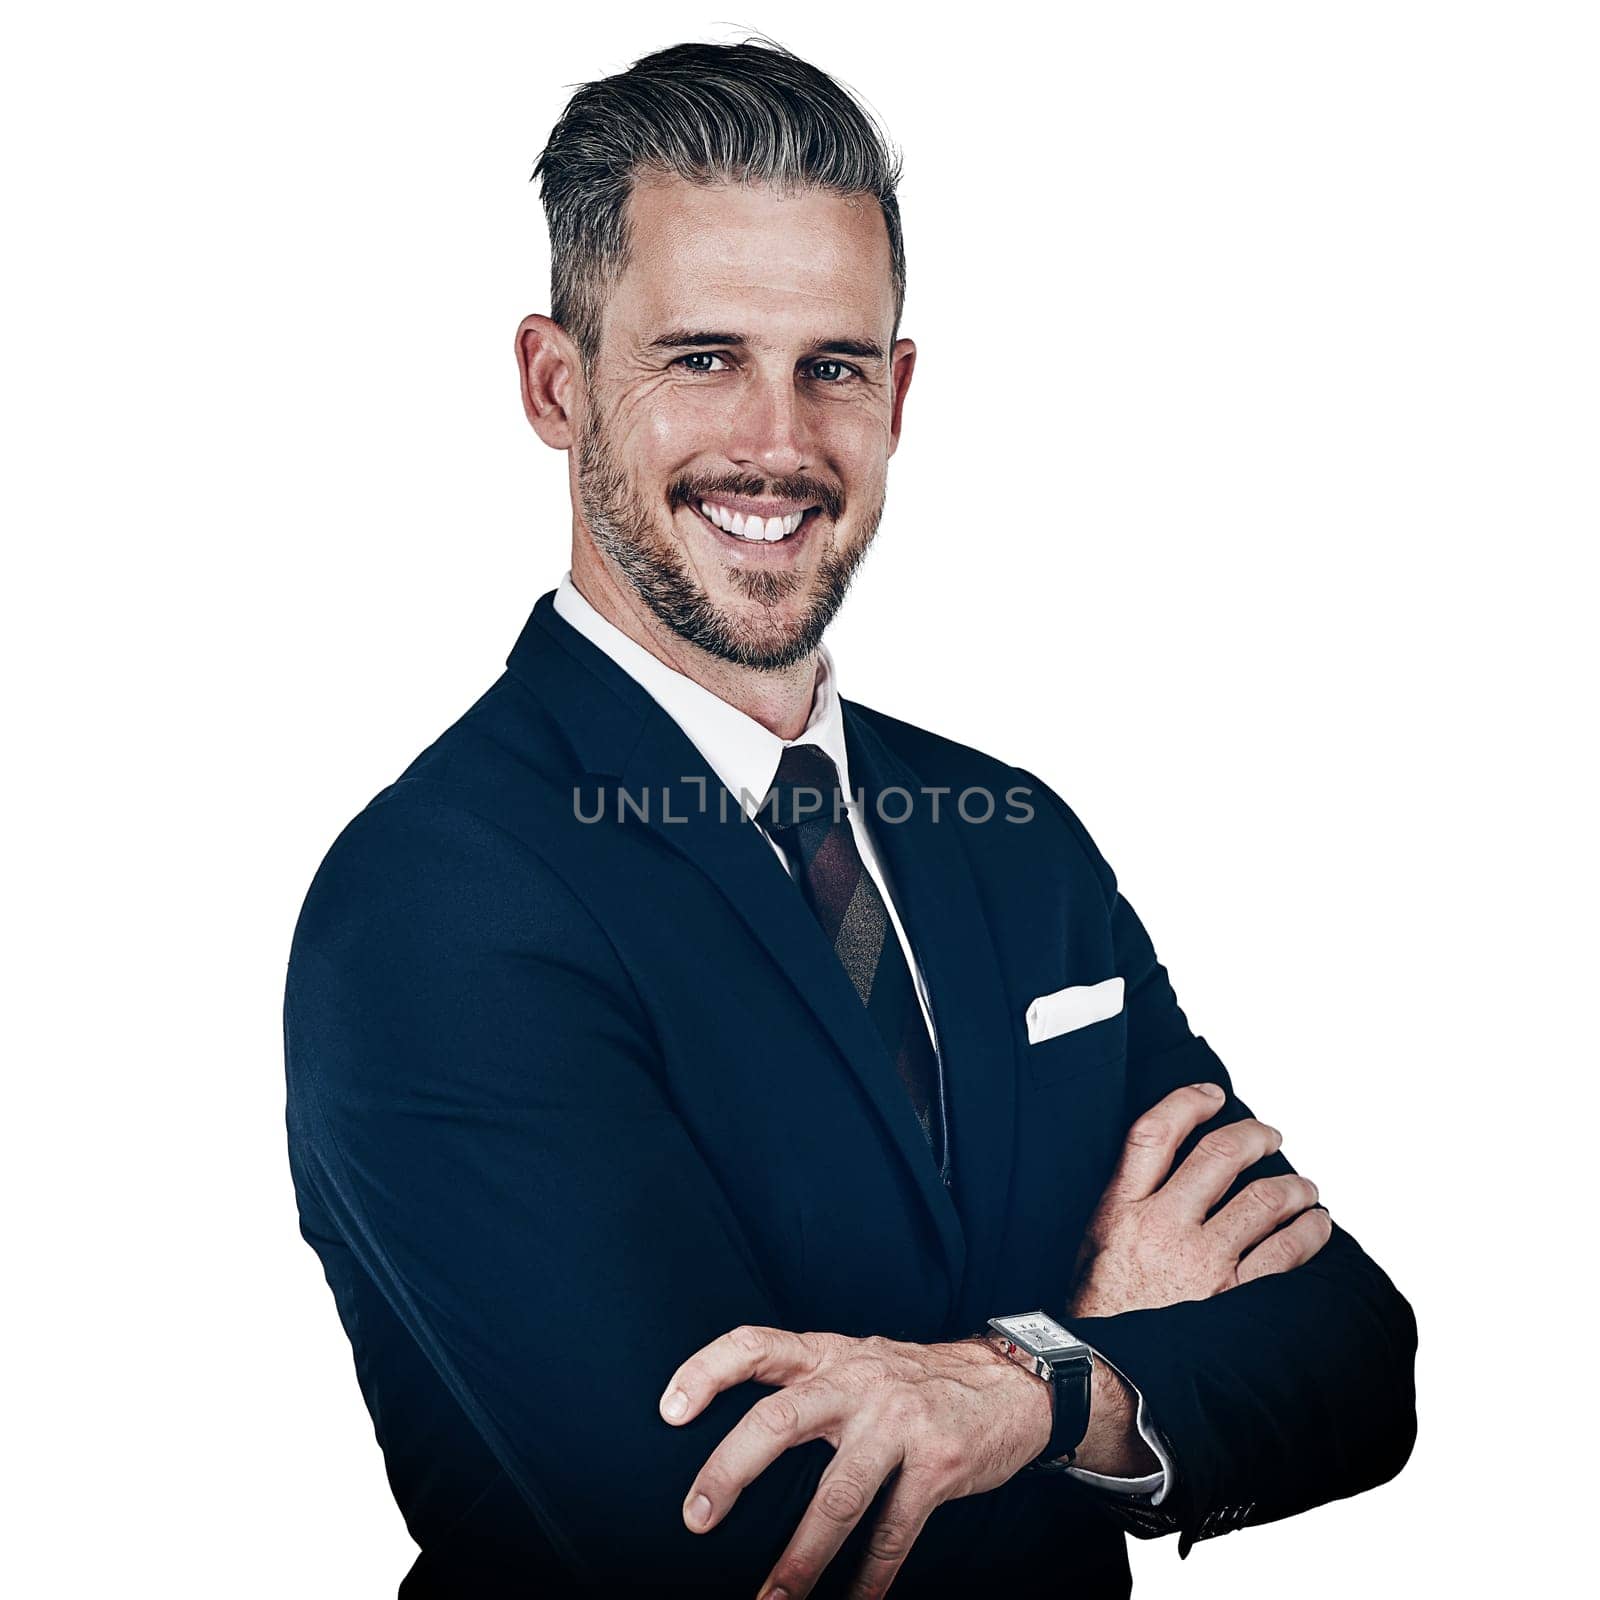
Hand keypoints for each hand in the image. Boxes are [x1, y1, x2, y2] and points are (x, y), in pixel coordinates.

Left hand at [659, 1324, 1051, 1598]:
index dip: (708, 1370)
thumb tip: (739, 1440)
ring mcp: (900, 1424)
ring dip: (800, 1557)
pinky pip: (893, 1535)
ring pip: (837, 1496)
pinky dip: (870, 1581)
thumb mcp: (858, 1361)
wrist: (1011, 1384)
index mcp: (830, 1355)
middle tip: (695, 1518)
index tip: (668, 1411)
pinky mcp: (938, 1466)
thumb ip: (808, 1384)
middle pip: (780, 1421)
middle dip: (731, 1472)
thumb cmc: (915, 1380)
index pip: (756, 1344)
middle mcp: (859, 1382)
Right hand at [1070, 1082, 1331, 1317]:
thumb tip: (1167, 1171)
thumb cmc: (1100, 1314)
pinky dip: (1309, 1232)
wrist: (1102, 1377)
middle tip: (1270, 1136)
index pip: (1154, 1132)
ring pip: (1264, 1200)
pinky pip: (1287, 1251)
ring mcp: (1203, 1261)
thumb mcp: (1094, 1246)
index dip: (1187, 1102)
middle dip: (1255, 1136)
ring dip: (1294, 1187)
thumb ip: (1128, 1205)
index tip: (1212, 1095)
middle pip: (1220, 1155)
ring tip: (1304, 1188)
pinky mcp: (1234, 1298)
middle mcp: (1163, 1226)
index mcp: (1121, 1209)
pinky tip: (1316, 1226)